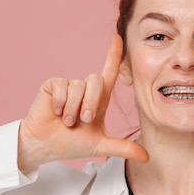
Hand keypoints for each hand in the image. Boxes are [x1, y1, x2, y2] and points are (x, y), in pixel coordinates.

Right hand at [18, 35, 148, 171]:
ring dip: (73, 108)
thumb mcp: (101, 146)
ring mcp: (68, 86)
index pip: (109, 73)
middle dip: (91, 103)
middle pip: (97, 81)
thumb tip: (148, 156)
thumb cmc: (72, 144)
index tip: (118, 37)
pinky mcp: (52, 85)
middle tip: (84, 120)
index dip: (114, 55)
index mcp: (98, 99)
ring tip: (66, 121)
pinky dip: (60, 103)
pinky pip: (62, 87)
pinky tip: (55, 112)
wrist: (46, 146)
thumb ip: (124, 148)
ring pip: (79, 86)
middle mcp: (85, 89)